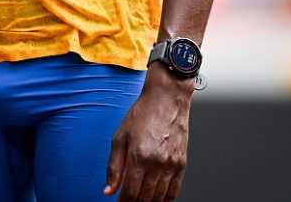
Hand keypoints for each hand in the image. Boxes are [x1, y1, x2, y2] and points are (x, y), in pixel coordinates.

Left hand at [104, 67, 191, 200]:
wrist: (166, 100)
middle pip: (146, 198)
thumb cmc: (142, 115)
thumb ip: (114, 167)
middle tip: (129, 201)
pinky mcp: (182, 163)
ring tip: (141, 200)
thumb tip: (108, 190)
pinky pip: (174, 190)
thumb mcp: (119, 138)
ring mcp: (171, 164)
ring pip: (160, 197)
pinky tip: (157, 198)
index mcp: (139, 156)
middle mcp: (157, 163)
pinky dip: (165, 198)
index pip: (131, 193)